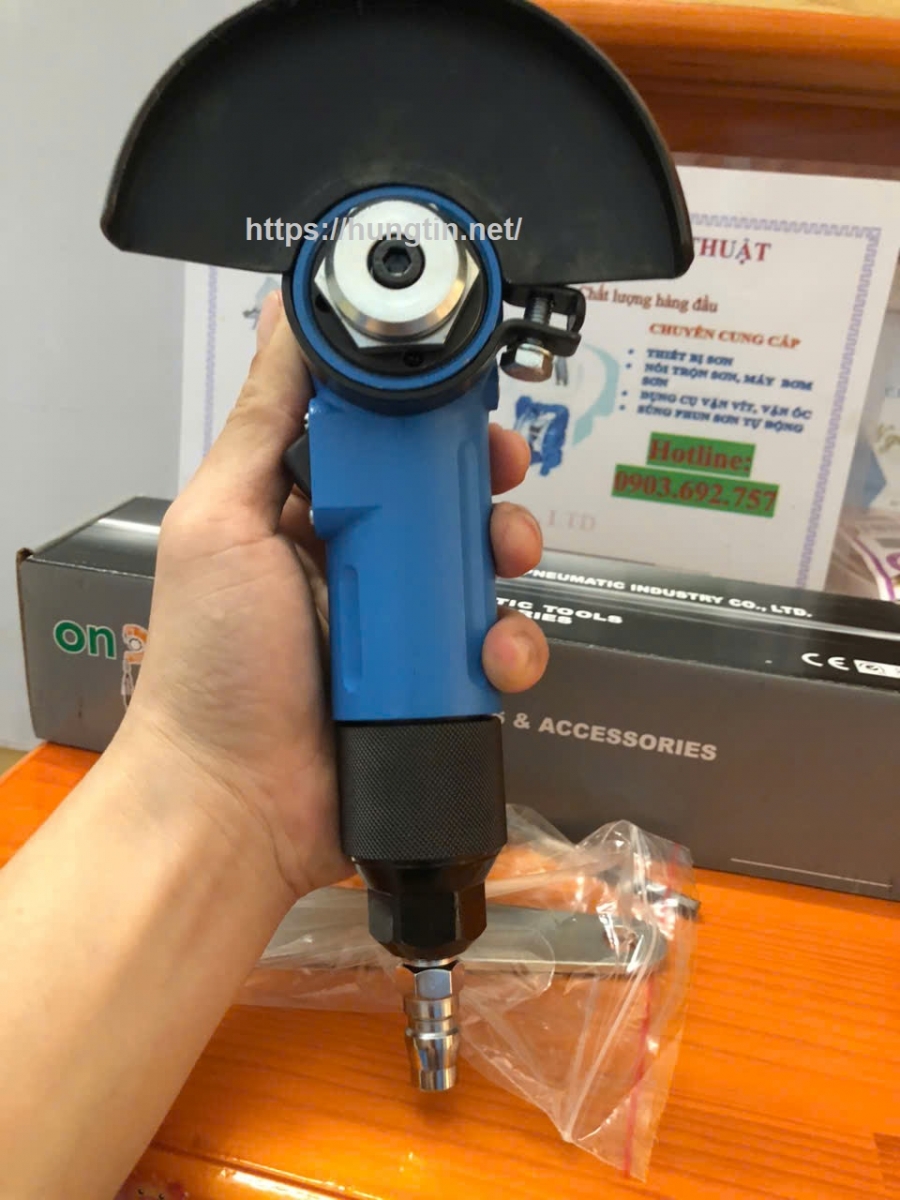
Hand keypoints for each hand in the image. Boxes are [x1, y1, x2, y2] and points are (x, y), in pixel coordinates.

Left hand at [119, 293, 548, 898]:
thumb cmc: (214, 662)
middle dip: (483, 479)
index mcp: (300, 508)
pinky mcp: (435, 682)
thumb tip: (287, 310)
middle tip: (504, 474)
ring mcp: (400, 623)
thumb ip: (264, 417)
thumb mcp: (222, 519)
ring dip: (509, 552)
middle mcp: (355, 558)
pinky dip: (511, 644)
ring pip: (481, 565)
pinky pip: (495, 645)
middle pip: (443, 494)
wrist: (236, 805)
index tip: (461, 399)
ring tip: (506, 562)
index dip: (426, 412)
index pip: (378, 436)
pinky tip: (497, 655)